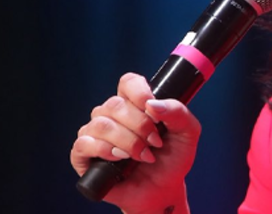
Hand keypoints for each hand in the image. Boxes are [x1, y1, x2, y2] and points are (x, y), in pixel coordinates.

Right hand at [71, 73, 199, 211]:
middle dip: (139, 125)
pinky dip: (104, 150)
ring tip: (143, 155)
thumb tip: (153, 104)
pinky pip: (83, 143)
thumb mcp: (188, 132)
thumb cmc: (173, 159)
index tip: (151, 107)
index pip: (128, 83)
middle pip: (115, 104)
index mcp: (136, 104)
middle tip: (155, 142)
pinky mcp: (83, 154)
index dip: (138, 91)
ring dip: (127, 141)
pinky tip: (120, 160)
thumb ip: (178, 113)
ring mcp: (96, 134)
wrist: (163, 189)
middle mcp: (113, 115)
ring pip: (101, 124)